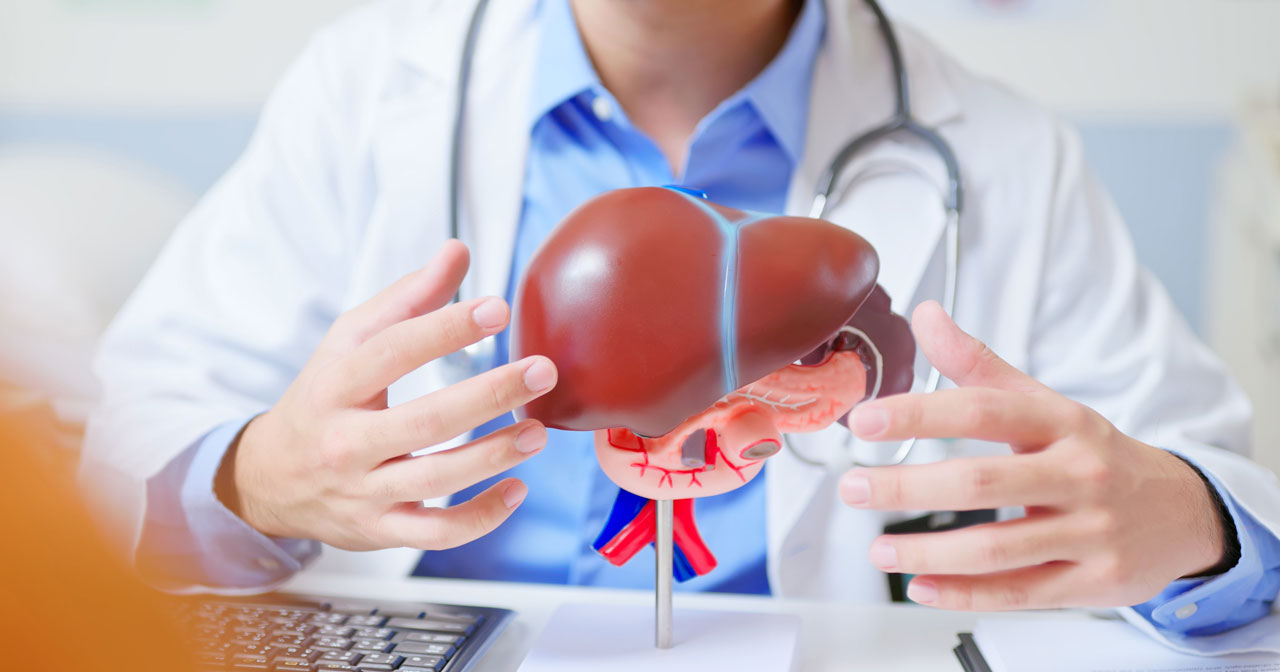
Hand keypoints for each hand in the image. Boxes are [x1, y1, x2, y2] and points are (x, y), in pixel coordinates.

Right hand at [216, 240, 557, 551]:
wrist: (267, 479)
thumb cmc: (323, 399)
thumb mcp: (348, 342)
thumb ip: (407, 298)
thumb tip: (457, 252)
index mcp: (337, 383)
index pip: (393, 351)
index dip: (446, 328)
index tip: (497, 309)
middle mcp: (347, 440)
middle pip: (424, 421)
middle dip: (488, 396)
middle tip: (541, 371)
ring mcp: (363, 491)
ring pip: (436, 481)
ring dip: (493, 456)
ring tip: (538, 433)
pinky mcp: (380, 530)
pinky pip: (437, 534)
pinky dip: (481, 518)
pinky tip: (517, 489)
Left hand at [839, 301, 1227, 610]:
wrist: (1182, 512)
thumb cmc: (1096, 454)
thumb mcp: (1044, 404)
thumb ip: (978, 365)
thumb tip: (926, 315)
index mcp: (1062, 422)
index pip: (983, 411)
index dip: (919, 414)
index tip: (865, 421)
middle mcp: (1078, 474)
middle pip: (980, 482)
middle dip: (907, 487)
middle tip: (854, 487)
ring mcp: (1089, 532)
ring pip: (997, 547)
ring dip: (927, 551)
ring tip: (878, 549)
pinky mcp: (1093, 582)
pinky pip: (1020, 593)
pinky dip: (965, 594)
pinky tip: (923, 587)